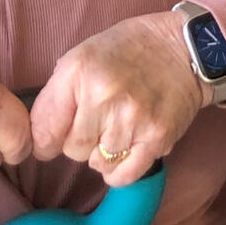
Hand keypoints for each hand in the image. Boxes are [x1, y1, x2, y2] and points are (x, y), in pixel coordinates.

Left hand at [30, 12, 203, 186]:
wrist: (184, 47)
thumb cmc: (129, 50)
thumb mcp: (83, 55)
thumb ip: (58, 94)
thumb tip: (41, 139)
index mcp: (78, 72)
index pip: (44, 129)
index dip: (46, 139)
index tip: (54, 138)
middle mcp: (103, 96)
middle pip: (71, 149)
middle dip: (80, 141)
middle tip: (98, 121)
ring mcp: (131, 120)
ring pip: (97, 164)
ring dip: (102, 153)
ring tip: (117, 128)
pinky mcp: (156, 139)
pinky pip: (123, 177)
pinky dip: (119, 171)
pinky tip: (125, 151)